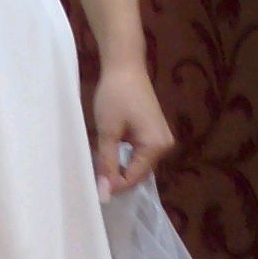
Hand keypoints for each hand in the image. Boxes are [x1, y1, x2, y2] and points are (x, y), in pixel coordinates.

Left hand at [92, 56, 174, 199]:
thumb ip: (107, 163)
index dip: (113, 185)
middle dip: (117, 177)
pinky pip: (140, 154)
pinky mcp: (155, 132)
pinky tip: (110, 154)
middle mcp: (165, 146)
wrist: (125, 65)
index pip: (133, 178)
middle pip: (139, 173)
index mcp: (156, 146)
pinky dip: (125, 157)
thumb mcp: (108, 131)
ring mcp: (162, 139)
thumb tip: (104, 192)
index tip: (92, 186)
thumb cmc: (115, 95)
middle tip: (94, 176)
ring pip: (138, 164)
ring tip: (99, 166)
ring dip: (120, 167)